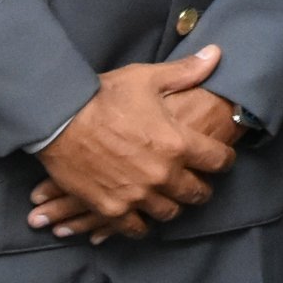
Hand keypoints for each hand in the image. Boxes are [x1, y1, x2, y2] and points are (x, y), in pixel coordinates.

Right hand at [26, 45, 234, 242]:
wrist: (58, 119)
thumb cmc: (104, 96)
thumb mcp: (147, 79)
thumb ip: (186, 72)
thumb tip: (216, 54)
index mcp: (178, 143)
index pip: (219, 161)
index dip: (224, 159)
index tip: (221, 158)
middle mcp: (162, 175)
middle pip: (197, 193)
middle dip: (201, 187)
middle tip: (197, 181)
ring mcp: (136, 195)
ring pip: (169, 212)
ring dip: (172, 204)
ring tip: (170, 197)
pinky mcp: (111, 208)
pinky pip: (135, 228)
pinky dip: (140, 223)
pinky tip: (141, 214)